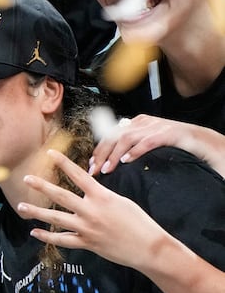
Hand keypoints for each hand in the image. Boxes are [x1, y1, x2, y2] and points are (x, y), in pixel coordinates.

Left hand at [19, 148, 165, 269]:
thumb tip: (87, 189)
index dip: (63, 163)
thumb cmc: (139, 222)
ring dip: (36, 213)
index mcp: (102, 196)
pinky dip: (47, 237)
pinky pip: (63, 240)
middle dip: (41, 186)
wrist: (150, 249)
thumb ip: (100, 195)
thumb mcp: (121, 201)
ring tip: (20, 207)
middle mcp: (91, 211)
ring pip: (56, 219)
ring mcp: (88, 229)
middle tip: (26, 179)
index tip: (49, 153)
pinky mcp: (88, 244)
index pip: (78, 175)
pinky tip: (34, 233)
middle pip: (61, 195)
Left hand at [90, 115, 224, 175]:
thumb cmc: (173, 143)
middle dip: (101, 153)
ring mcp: (154, 127)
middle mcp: (142, 122)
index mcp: (136, 123)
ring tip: (107, 168)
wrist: (200, 139)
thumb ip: (133, 144)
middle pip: (114, 136)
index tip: (91, 164)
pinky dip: (135, 151)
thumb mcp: (149, 140)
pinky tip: (126, 161)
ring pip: (126, 138)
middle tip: (93, 169)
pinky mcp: (166, 134)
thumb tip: (114, 157)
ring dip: (114, 154)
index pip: (111, 135)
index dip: (99, 149)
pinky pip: (147, 142)